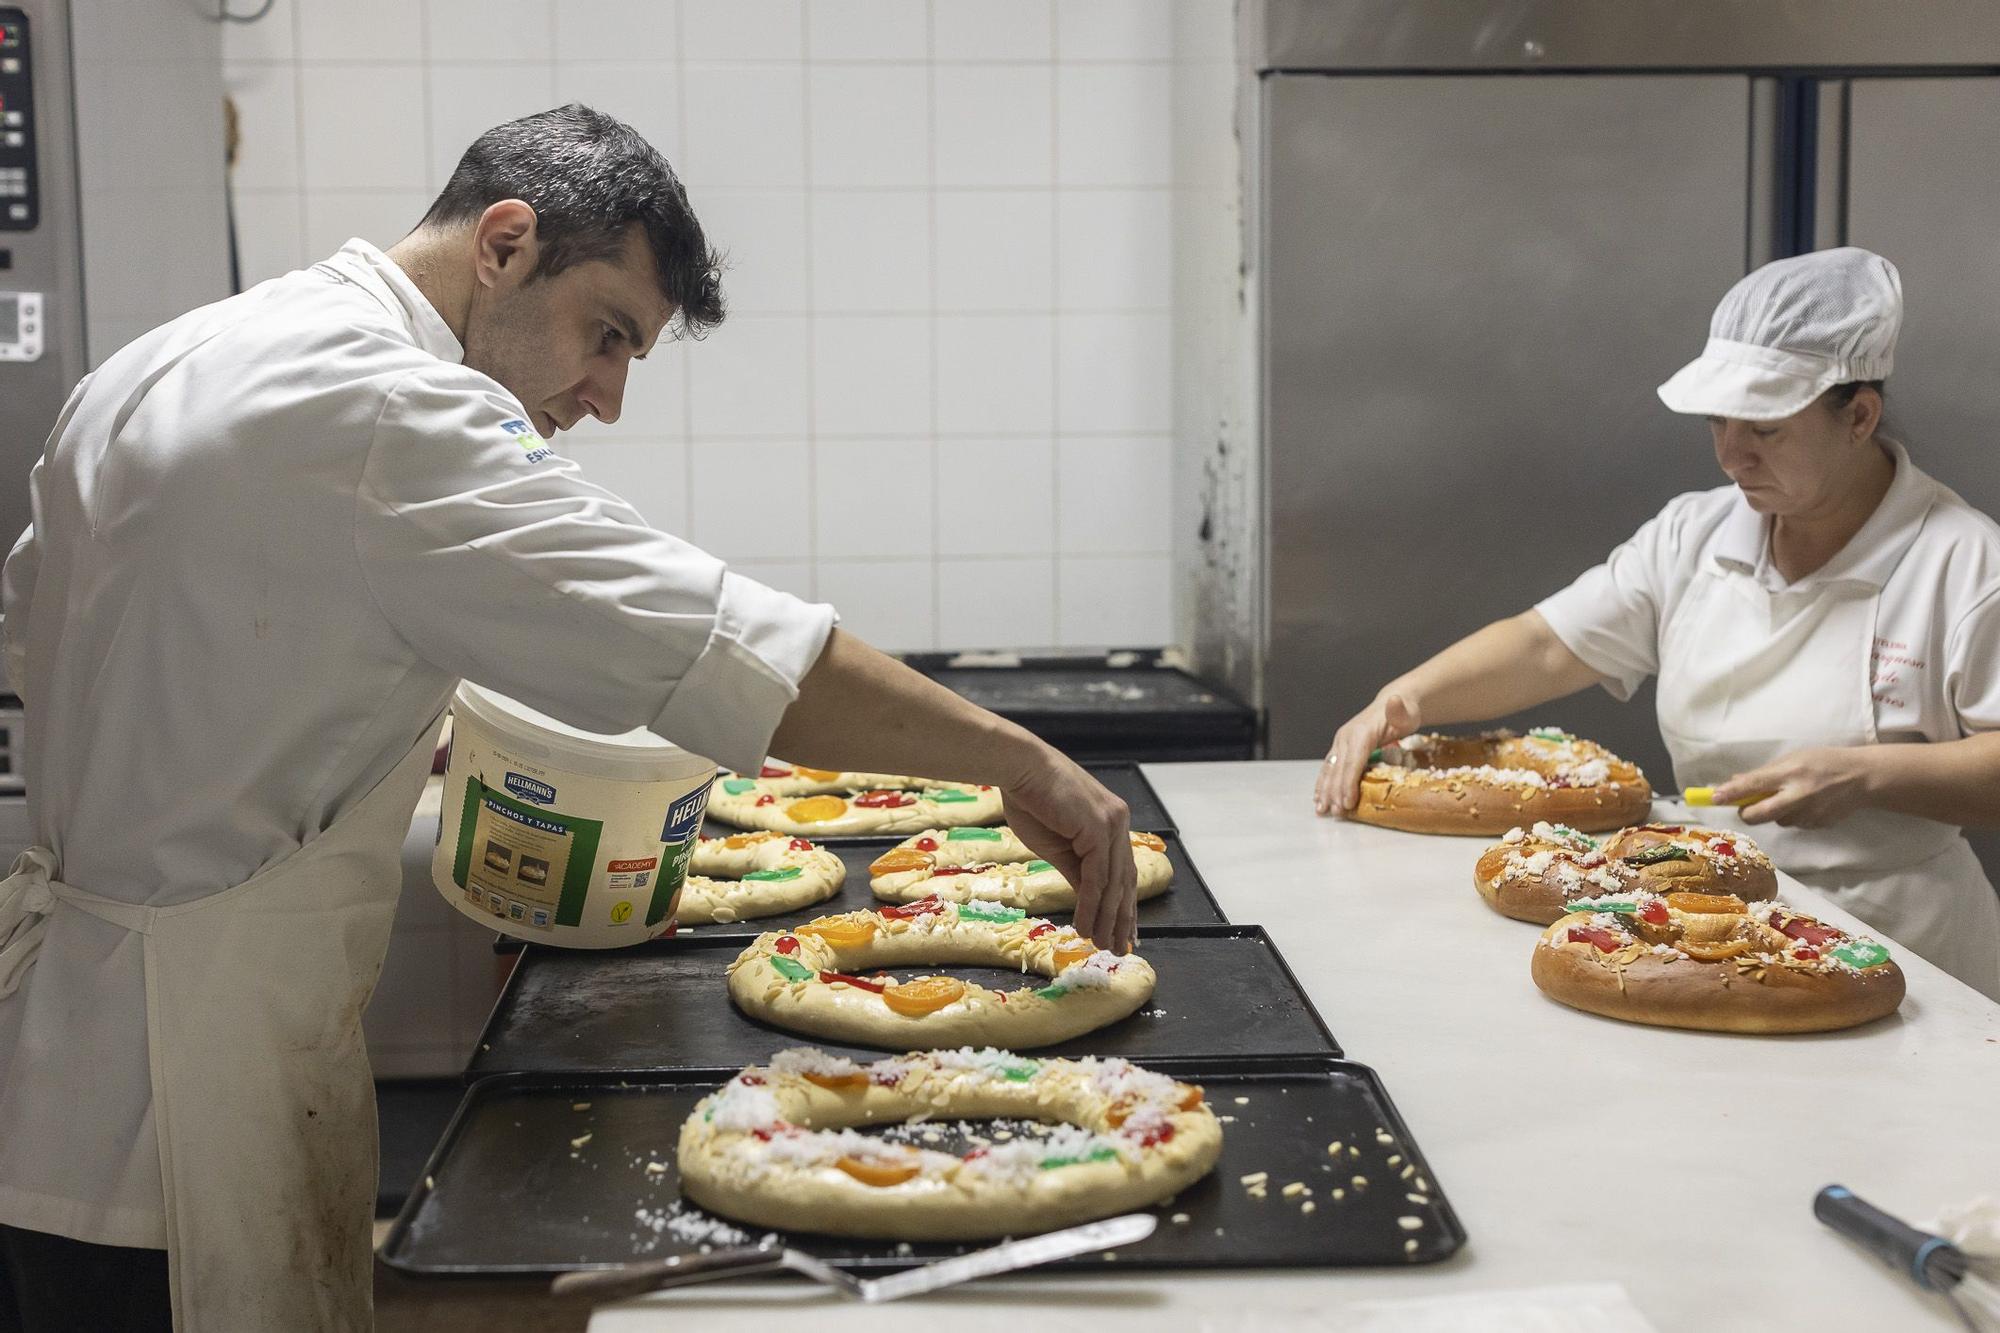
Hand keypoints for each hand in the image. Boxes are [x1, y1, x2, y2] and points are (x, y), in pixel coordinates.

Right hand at [999, 752, 1136, 953]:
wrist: (1017, 768)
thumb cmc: (1029, 799)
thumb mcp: (1057, 845)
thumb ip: (1076, 871)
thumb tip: (1088, 901)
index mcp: (1111, 821)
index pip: (1123, 871)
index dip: (1124, 905)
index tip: (1123, 931)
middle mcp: (1118, 822)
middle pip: (1125, 881)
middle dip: (1122, 918)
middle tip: (1119, 947)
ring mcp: (1112, 824)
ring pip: (1114, 884)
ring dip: (1107, 919)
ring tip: (1102, 945)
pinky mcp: (1099, 830)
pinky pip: (1097, 878)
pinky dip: (1091, 906)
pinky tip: (1085, 927)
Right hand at [1314, 692, 1420, 815]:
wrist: (1397, 703)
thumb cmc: (1404, 712)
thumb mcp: (1406, 711)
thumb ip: (1399, 709)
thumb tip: (1394, 701)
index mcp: (1360, 733)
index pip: (1352, 762)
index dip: (1348, 783)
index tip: (1347, 802)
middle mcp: (1346, 738)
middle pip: (1338, 769)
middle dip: (1335, 792)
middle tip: (1337, 813)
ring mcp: (1341, 743)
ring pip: (1329, 770)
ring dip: (1324, 791)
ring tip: (1321, 810)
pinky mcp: (1341, 749)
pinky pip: (1329, 768)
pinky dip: (1323, 784)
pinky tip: (1319, 797)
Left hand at [1717, 747, 1876, 827]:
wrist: (1863, 778)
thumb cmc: (1824, 761)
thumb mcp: (1794, 758)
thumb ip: (1764, 772)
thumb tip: (1733, 782)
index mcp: (1791, 773)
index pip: (1753, 785)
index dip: (1731, 793)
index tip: (1714, 797)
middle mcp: (1799, 795)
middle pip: (1758, 815)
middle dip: (1746, 813)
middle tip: (1745, 806)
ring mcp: (1809, 813)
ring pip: (1776, 820)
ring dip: (1775, 812)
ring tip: (1792, 796)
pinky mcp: (1818, 825)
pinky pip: (1794, 824)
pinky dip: (1792, 815)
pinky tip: (1807, 803)